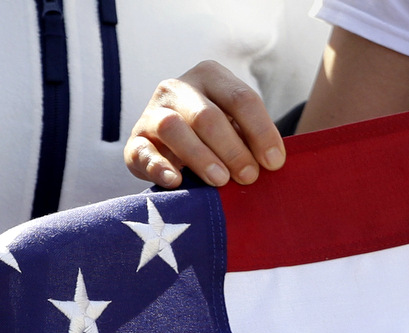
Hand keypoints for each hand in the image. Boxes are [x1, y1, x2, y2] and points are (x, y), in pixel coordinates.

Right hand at [125, 61, 284, 188]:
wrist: (168, 143)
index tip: (274, 162)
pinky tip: (176, 182)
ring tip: (220, 180)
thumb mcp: (235, 124)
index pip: (241, 99)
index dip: (261, 131)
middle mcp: (176, 87)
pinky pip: (143, 153)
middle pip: (207, 115)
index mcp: (209, 75)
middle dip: (232, 149)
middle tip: (249, 176)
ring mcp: (151, 113)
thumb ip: (249, 136)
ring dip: (200, 157)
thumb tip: (271, 161)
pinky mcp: (134, 141)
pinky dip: (159, 168)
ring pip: (173, 129)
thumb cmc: (213, 134)